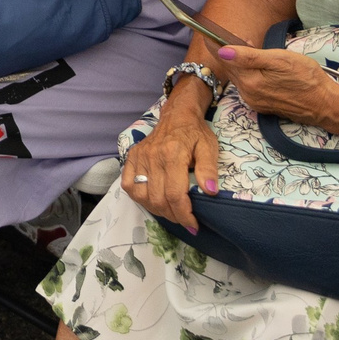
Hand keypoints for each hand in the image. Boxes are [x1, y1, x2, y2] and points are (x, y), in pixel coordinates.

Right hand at [121, 100, 222, 231]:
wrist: (177, 114)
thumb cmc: (195, 132)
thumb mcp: (209, 147)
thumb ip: (209, 169)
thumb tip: (211, 191)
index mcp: (173, 154)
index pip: (175, 195)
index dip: (184, 215)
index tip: (193, 225)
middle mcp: (153, 157)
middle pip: (158, 199)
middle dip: (173, 216)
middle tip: (184, 219)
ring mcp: (140, 157)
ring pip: (142, 195)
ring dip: (157, 210)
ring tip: (171, 211)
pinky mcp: (131, 157)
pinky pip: (128, 185)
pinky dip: (139, 197)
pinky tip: (152, 199)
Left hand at [217, 43, 338, 132]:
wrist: (325, 104)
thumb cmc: (306, 77)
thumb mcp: (279, 60)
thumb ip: (249, 56)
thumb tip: (222, 51)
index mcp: (249, 82)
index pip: (223, 60)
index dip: (214, 45)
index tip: (207, 33)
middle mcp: (247, 94)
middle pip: (230, 69)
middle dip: (229, 52)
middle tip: (237, 37)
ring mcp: (255, 102)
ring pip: (239, 77)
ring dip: (240, 62)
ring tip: (251, 48)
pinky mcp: (262, 105)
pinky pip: (249, 85)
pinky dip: (249, 73)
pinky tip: (259, 66)